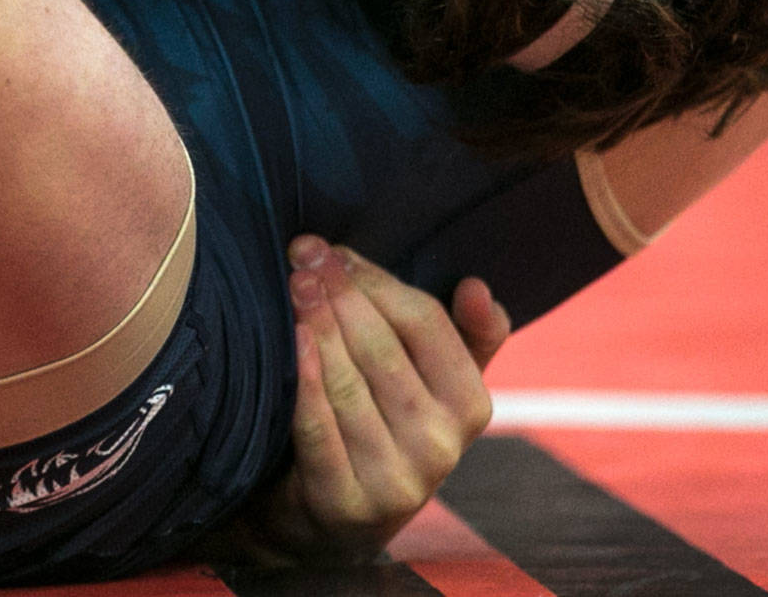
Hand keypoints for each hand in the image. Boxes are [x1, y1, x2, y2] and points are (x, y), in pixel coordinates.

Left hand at [211, 237, 510, 566]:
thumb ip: (467, 332)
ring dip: (317, 325)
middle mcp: (441, 448)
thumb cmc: (390, 421)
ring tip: (292, 283)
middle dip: (339, 294)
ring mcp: (395, 482)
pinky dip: (304, 380)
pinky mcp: (345, 504)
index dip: (378, 281)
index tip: (336, 251)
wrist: (338, 515)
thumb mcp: (438, 381)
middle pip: (383, 349)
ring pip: (349, 385)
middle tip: (302, 253)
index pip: (425, 323)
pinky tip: (291, 339)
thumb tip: (476, 286)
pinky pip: (318, 428)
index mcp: (470, 406)